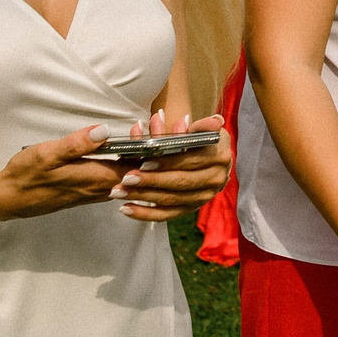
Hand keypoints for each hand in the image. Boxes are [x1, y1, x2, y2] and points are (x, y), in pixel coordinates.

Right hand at [0, 124, 141, 222]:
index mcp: (97, 178)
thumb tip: (104, 131)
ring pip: (130, 176)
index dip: (152, 147)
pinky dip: (128, 163)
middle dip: (152, 149)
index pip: (140, 166)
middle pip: (140, 171)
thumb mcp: (47, 154)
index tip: (154, 125)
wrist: (9, 199)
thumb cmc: (26, 175)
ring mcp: (97, 192)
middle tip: (155, 123)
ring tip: (143, 131)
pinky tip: (125, 149)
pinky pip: (118, 178)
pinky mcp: (90, 193)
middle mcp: (102, 189)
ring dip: (141, 156)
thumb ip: (77, 144)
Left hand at [106, 109, 231, 222]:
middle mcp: (215, 180)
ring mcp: (203, 197)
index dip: (168, 162)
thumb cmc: (203, 141)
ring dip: (142, 197)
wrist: (214, 160)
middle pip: (180, 182)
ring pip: (170, 200)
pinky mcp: (190, 208)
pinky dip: (145, 214)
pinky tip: (126, 209)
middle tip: (126, 178)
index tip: (144, 162)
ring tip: (118, 192)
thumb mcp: (206, 128)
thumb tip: (205, 122)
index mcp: (219, 157)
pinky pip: (166, 214)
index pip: (191, 161)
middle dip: (151, 181)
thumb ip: (201, 125)